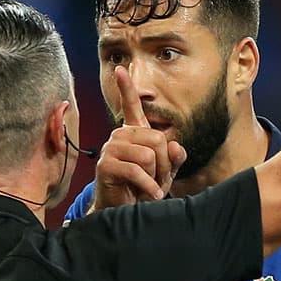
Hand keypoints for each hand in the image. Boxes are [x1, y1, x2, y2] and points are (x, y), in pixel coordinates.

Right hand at [93, 66, 186, 208]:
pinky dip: (149, 186)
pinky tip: (149, 194)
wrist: (124, 211)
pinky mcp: (106, 164)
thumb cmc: (144, 188)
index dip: (126, 88)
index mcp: (133, 133)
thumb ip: (174, 157)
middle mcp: (120, 135)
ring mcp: (111, 148)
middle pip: (157, 138)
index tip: (120, 69)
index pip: (131, 107)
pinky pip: (138, 170)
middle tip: (158, 180)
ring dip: (155, 176)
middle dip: (164, 164)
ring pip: (148, 155)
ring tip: (150, 186)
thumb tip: (175, 146)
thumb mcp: (165, 172)